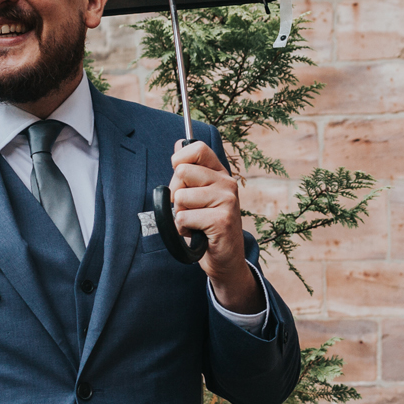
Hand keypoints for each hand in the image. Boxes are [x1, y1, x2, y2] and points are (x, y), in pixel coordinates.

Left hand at [170, 140, 263, 314]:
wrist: (225, 259)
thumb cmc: (206, 226)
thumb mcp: (198, 194)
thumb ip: (189, 171)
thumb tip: (179, 144)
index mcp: (220, 173)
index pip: (198, 148)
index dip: (180, 159)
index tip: (178, 173)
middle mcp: (227, 183)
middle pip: (182, 173)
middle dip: (176, 194)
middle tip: (190, 208)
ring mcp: (227, 201)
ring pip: (180, 197)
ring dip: (180, 214)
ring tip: (195, 222)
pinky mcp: (222, 220)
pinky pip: (184, 217)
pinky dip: (184, 229)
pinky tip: (198, 233)